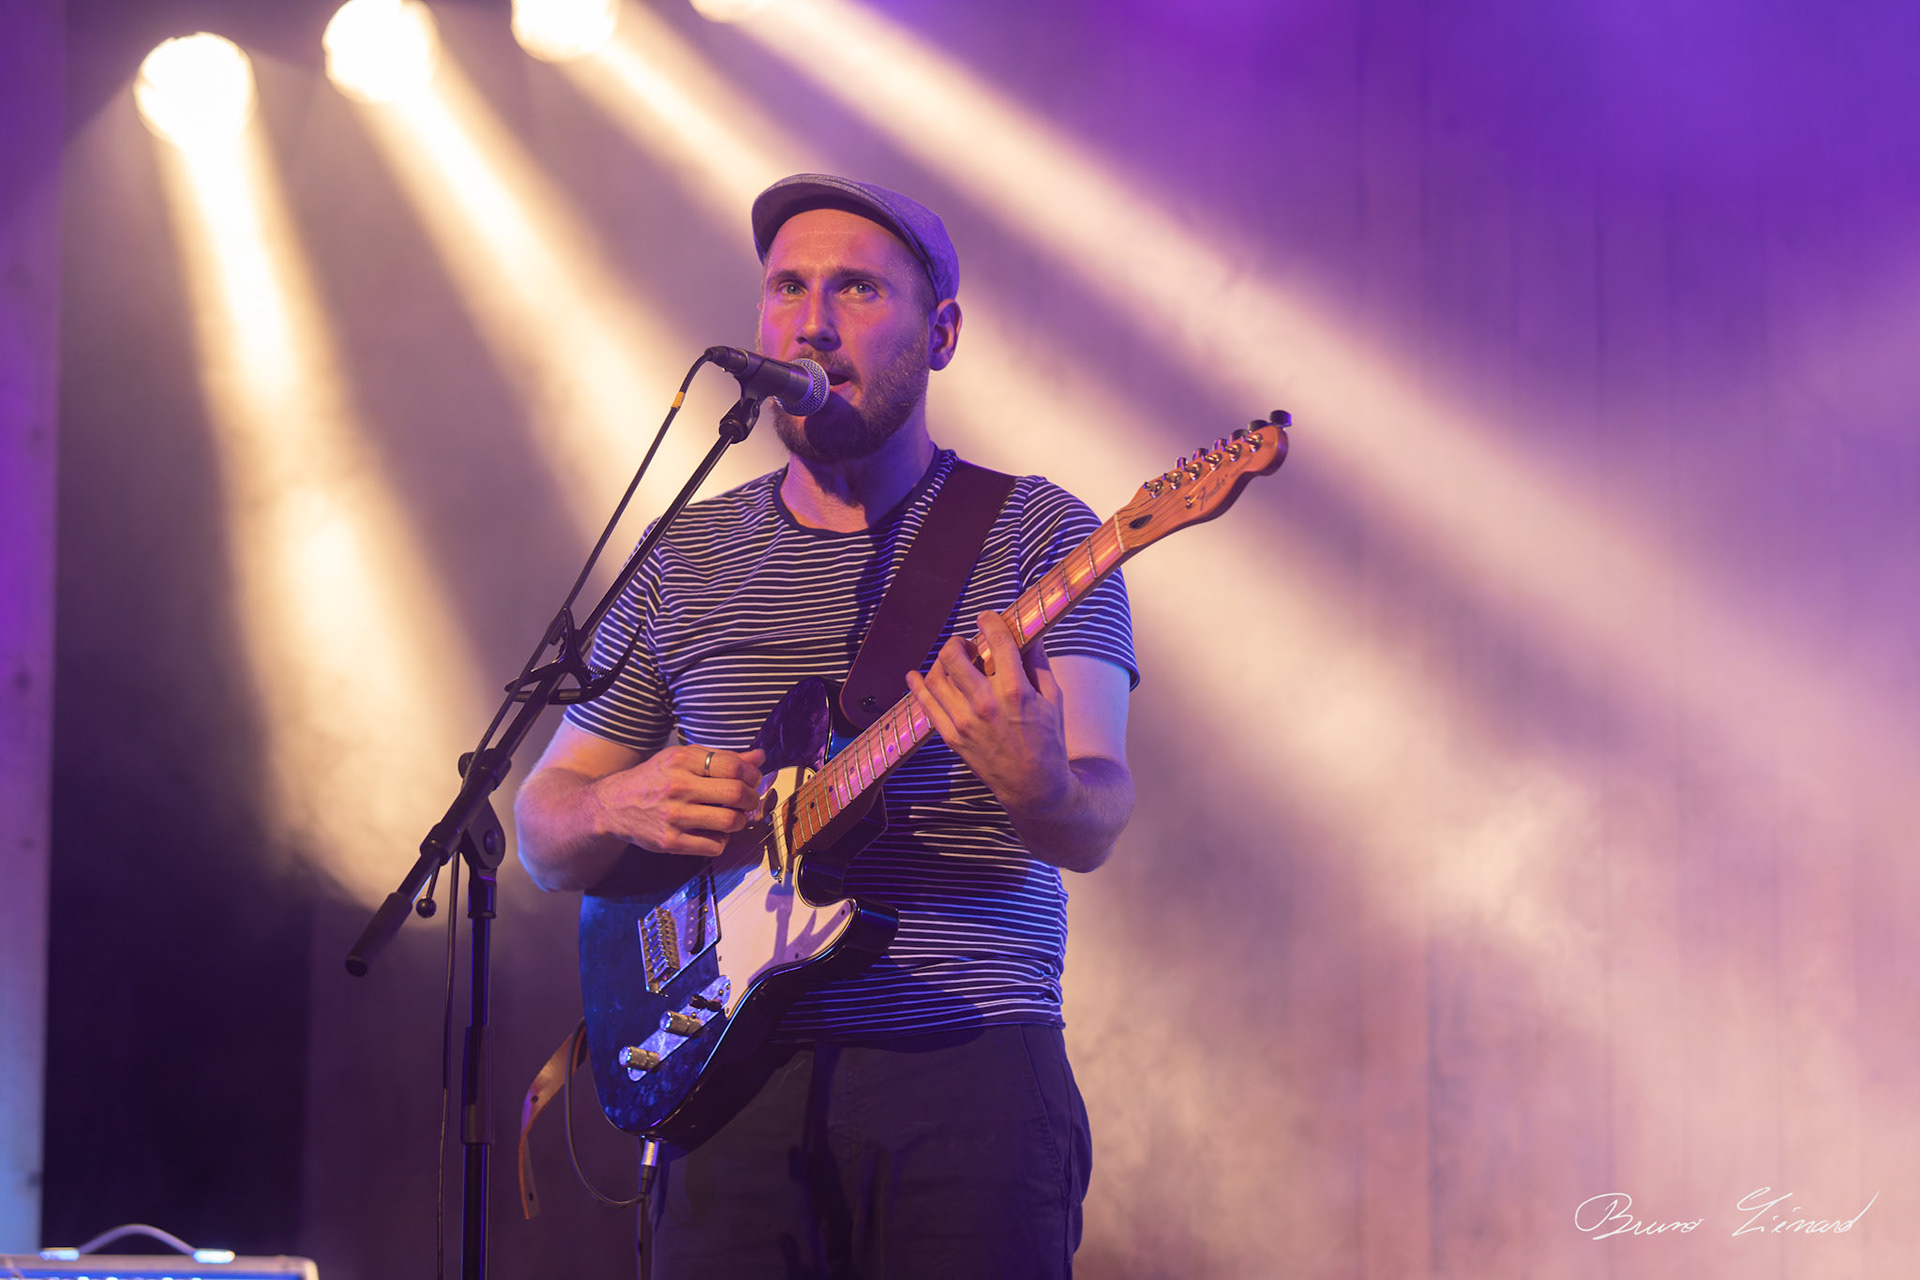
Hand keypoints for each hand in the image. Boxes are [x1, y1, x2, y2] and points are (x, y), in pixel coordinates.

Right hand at [586, 745, 766, 857]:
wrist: (613, 806)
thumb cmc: (655, 779)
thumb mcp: (683, 759)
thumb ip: (722, 758)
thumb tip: (760, 756)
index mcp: (682, 760)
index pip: (733, 766)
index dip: (752, 774)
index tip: (753, 779)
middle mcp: (678, 786)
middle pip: (736, 794)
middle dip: (751, 799)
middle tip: (749, 800)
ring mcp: (674, 816)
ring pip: (730, 822)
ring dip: (738, 821)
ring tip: (730, 816)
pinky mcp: (670, 841)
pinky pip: (715, 845)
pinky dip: (721, 840)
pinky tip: (713, 832)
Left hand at [906, 611, 1070, 819]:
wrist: (1033, 786)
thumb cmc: (1048, 741)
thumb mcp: (1052, 699)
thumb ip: (1038, 664)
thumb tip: (1031, 634)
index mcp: (1015, 691)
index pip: (997, 641)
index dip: (989, 621)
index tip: (986, 618)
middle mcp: (985, 704)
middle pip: (955, 656)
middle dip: (958, 642)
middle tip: (966, 644)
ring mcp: (964, 722)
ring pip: (936, 677)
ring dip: (941, 662)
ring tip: (951, 662)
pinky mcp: (952, 737)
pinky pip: (926, 705)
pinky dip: (918, 686)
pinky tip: (916, 676)